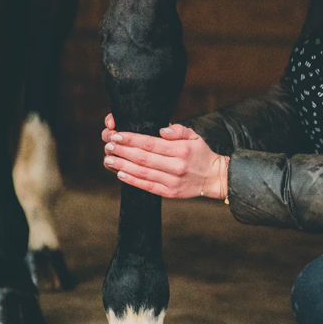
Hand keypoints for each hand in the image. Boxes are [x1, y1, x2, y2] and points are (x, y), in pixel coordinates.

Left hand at [102, 114, 227, 198]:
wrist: (214, 177)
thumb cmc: (200, 153)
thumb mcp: (194, 136)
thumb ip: (178, 130)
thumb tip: (161, 130)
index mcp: (181, 150)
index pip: (150, 143)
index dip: (131, 139)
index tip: (117, 135)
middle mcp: (176, 166)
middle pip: (143, 158)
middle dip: (123, 151)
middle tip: (108, 145)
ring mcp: (172, 181)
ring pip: (142, 172)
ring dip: (123, 165)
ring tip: (108, 159)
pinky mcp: (170, 193)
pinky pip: (147, 186)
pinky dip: (132, 180)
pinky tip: (120, 173)